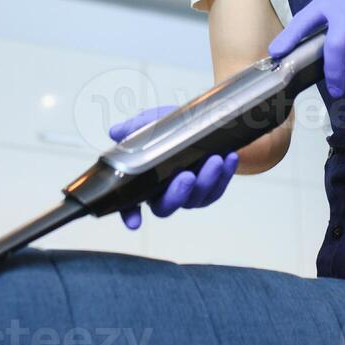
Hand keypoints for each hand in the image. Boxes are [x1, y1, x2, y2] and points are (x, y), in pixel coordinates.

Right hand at [107, 105, 239, 229]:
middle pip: (165, 208)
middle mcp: (163, 192)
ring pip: (195, 199)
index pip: (130, 204)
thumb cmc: (173, 127)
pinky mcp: (209, 191)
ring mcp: (188, 194)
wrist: (203, 124)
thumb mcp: (152, 122)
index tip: (135, 222)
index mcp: (144, 180)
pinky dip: (224, 175)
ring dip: (206, 181)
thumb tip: (116, 132)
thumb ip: (134, 128)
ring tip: (214, 160)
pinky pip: (217, 190)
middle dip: (176, 195)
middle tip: (186, 176)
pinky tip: (228, 158)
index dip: (130, 215)